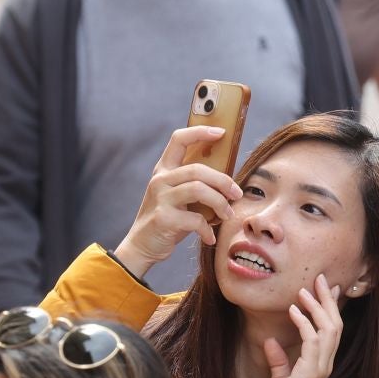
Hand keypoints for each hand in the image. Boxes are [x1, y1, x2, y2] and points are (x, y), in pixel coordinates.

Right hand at [112, 126, 244, 280]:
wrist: (141, 245)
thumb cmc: (167, 219)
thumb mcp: (176, 196)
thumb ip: (194, 184)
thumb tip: (228, 180)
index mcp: (163, 169)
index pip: (179, 139)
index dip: (200, 131)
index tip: (221, 132)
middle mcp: (160, 180)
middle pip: (198, 169)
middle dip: (223, 181)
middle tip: (237, 194)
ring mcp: (160, 198)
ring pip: (198, 190)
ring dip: (220, 203)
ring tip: (227, 214)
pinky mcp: (163, 218)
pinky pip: (195, 219)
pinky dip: (207, 229)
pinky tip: (210, 237)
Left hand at [254, 274, 343, 377]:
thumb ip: (278, 360)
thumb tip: (271, 340)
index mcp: (321, 364)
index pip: (332, 331)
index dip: (331, 308)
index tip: (327, 288)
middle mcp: (325, 364)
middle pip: (335, 325)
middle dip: (328, 300)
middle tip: (321, 279)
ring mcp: (320, 368)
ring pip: (328, 329)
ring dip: (317, 307)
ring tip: (304, 291)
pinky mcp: (310, 372)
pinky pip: (312, 340)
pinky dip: (304, 322)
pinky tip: (293, 310)